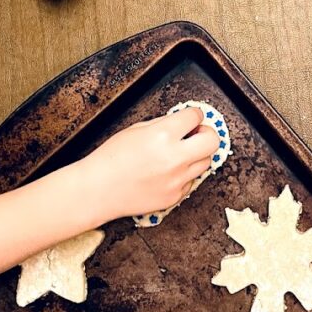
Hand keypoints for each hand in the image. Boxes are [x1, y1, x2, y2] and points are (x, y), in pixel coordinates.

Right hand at [78, 108, 219, 223]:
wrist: (99, 190)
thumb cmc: (111, 158)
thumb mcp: (136, 129)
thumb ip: (163, 124)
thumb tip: (183, 121)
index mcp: (163, 135)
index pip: (196, 116)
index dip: (194, 115)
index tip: (191, 117)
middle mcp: (174, 158)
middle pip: (213, 140)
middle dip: (207, 133)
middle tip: (197, 133)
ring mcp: (177, 180)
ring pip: (206, 162)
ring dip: (197, 154)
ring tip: (180, 153)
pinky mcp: (175, 196)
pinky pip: (191, 181)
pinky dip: (184, 174)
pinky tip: (168, 172)